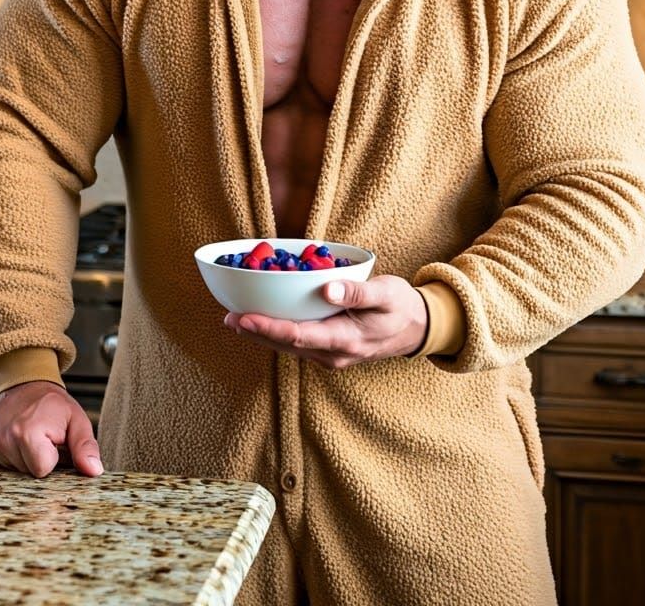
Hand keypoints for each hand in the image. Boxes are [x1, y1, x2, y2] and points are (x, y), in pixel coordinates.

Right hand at [0, 380, 102, 478]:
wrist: (21, 382)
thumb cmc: (52, 404)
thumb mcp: (75, 419)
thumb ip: (85, 446)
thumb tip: (94, 471)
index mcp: (28, 433)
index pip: (42, 471)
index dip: (51, 459)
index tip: (51, 441)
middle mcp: (2, 439)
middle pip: (25, 473)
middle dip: (35, 460)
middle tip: (37, 436)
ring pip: (9, 471)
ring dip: (19, 458)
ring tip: (23, 435)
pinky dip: (3, 457)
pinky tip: (8, 439)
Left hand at [223, 275, 427, 367]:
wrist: (417, 328)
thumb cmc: (401, 306)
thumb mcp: (386, 294)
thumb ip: (357, 292)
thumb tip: (326, 289)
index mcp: (346, 340)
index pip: (298, 336)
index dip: (268, 328)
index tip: (244, 318)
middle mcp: (333, 354)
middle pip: (286, 345)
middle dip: (256, 332)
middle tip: (228, 318)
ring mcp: (330, 356)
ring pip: (289, 347)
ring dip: (262, 335)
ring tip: (236, 320)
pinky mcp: (329, 350)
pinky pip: (297, 344)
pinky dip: (277, 333)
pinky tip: (262, 322)